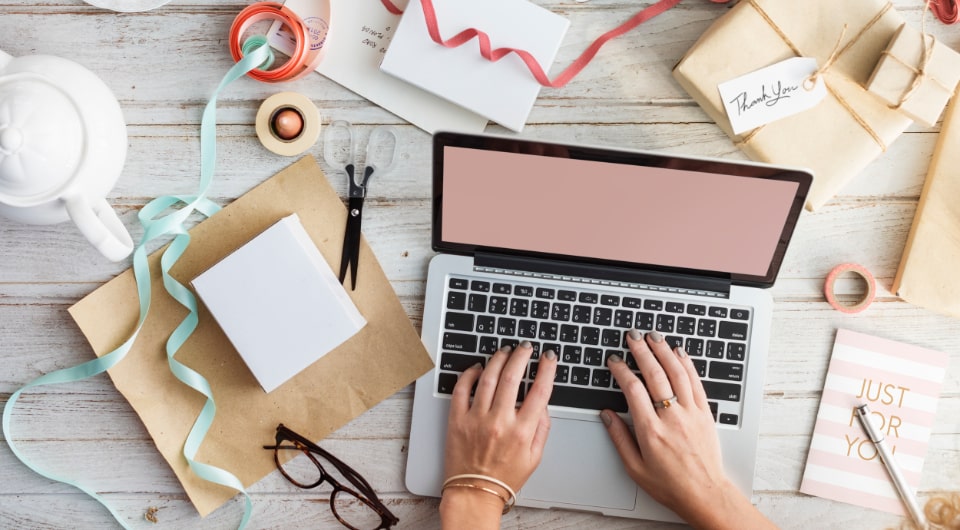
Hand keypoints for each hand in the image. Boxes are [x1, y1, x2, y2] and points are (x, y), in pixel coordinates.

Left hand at [439, 342, 556, 527]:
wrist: (475, 492)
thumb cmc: (504, 477)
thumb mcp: (535, 457)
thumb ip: (542, 428)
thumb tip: (543, 404)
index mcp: (522, 431)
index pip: (540, 391)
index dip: (547, 369)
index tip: (549, 357)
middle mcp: (499, 422)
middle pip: (513, 377)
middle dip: (521, 356)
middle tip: (525, 347)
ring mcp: (476, 419)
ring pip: (488, 378)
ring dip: (498, 359)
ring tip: (504, 351)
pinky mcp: (457, 419)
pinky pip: (462, 389)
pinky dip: (469, 374)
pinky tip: (477, 367)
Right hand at [601, 330, 775, 529]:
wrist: (704, 493)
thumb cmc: (670, 484)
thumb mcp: (634, 467)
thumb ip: (619, 438)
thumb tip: (607, 415)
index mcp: (650, 431)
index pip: (633, 390)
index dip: (622, 370)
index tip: (615, 360)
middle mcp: (671, 418)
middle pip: (655, 375)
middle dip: (642, 351)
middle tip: (633, 336)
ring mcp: (691, 413)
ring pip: (677, 373)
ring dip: (664, 351)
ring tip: (654, 336)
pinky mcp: (705, 413)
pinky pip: (695, 382)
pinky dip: (687, 364)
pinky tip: (679, 353)